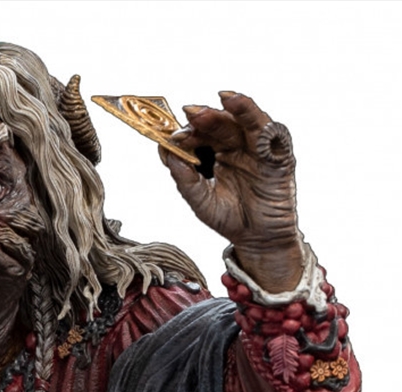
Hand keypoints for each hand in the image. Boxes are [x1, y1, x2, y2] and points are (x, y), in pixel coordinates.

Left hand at [162, 91, 304, 291]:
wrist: (257, 240)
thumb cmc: (229, 218)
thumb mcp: (200, 200)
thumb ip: (183, 177)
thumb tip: (165, 151)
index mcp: (218, 152)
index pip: (202, 134)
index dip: (188, 131)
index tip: (173, 134)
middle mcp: (238, 145)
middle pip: (223, 123)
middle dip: (208, 116)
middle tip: (191, 113)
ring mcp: (259, 148)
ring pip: (249, 120)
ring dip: (238, 107)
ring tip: (224, 98)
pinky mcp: (280, 156)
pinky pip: (274, 134)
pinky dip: (264, 124)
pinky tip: (251, 115)